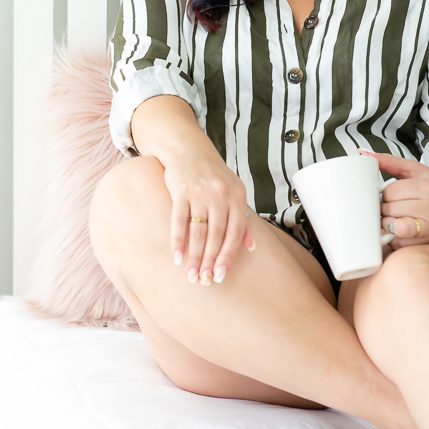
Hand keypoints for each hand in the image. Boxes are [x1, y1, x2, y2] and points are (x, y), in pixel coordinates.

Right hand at [161, 145, 255, 285]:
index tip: (220, 275)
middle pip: (217, 235)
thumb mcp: (233, 191)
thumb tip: (252, 247)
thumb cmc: (212, 175)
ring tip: (191, 274)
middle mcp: (221, 194)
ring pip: (199, 231)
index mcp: (237, 196)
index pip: (235, 232)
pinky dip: (178, 240)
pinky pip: (179, 220)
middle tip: (204, 280)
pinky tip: (177, 256)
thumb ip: (242, 218)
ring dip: (194, 256)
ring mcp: (200, 192)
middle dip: (210, 261)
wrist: (187, 149)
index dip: (228, 256)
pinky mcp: (181, 190)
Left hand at [362, 151, 428, 247]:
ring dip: (388, 223)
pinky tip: (400, 229)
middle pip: (390, 209)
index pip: (390, 192)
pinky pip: (401, 242)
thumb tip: (362, 153)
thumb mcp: (415, 170)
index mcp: (428, 188)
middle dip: (385, 208)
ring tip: (395, 217)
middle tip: (391, 206)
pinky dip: (395, 237)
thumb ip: (389, 161)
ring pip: (394, 227)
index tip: (388, 194)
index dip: (384, 194)